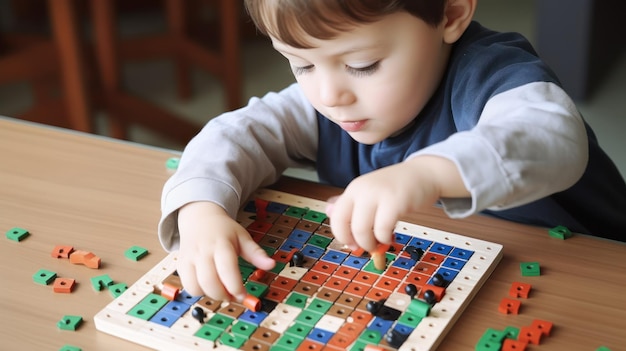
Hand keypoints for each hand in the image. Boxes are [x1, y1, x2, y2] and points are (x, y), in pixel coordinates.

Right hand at [176, 202, 274, 300]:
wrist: (199, 218)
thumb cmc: (223, 229)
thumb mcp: (242, 237)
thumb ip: (256, 253)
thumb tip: (271, 265)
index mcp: (221, 244)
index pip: (227, 269)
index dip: (235, 287)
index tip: (243, 295)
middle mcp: (203, 251)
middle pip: (210, 282)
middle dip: (224, 295)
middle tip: (233, 296)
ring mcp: (189, 258)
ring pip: (196, 287)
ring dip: (211, 295)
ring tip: (222, 290)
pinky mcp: (181, 265)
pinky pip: (188, 286)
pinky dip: (199, 292)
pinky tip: (209, 286)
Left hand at [326, 156, 467, 252]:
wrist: (423, 174)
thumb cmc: (396, 186)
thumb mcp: (369, 191)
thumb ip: (351, 203)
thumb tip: (329, 212)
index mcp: (354, 189)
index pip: (336, 216)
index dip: (341, 235)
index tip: (351, 244)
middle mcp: (362, 189)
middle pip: (345, 225)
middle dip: (355, 242)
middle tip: (367, 247)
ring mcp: (378, 194)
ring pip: (361, 230)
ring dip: (370, 244)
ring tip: (380, 242)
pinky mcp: (395, 201)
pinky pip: (382, 229)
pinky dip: (385, 239)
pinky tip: (390, 236)